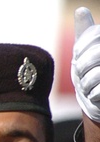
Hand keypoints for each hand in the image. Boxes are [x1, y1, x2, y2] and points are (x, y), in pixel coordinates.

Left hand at [73, 7, 99, 122]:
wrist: (99, 98)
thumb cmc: (92, 69)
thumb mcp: (87, 49)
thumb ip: (86, 31)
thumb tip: (80, 10)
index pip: (95, 35)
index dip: (81, 47)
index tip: (77, 55)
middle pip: (95, 55)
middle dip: (81, 67)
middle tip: (81, 73)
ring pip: (96, 75)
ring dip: (85, 83)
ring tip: (87, 84)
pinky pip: (98, 91)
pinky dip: (91, 95)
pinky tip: (94, 94)